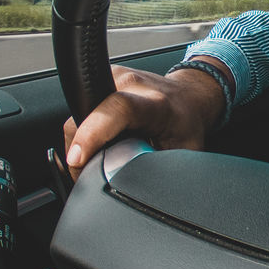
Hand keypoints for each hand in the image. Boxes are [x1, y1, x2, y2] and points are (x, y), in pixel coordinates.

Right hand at [61, 60, 229, 178]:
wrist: (191, 96)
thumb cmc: (187, 124)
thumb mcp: (182, 153)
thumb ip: (158, 169)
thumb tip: (135, 191)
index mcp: (157, 103)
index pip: (118, 109)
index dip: (93, 134)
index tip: (77, 159)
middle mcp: (134, 84)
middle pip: (88, 115)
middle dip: (83, 148)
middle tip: (95, 169)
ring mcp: (116, 76)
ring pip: (80, 114)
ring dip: (84, 140)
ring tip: (106, 151)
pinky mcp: (105, 77)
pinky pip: (83, 109)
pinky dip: (87, 129)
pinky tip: (105, 137)